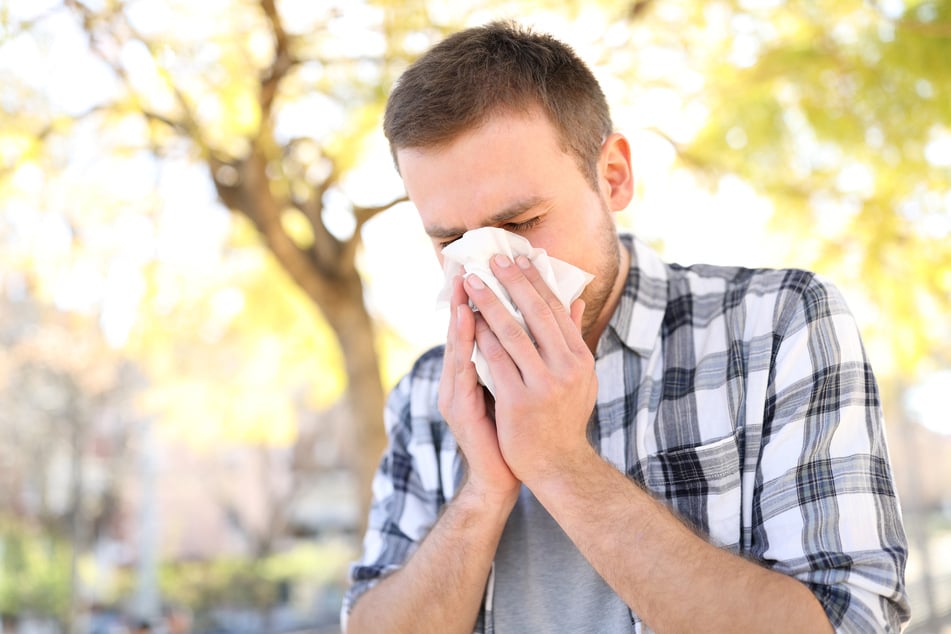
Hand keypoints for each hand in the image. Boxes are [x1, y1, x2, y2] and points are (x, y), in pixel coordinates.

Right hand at [438, 274, 519, 507]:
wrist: (502, 475)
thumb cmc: (513, 430)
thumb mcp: (519, 386)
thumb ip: (522, 355)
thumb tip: (548, 322)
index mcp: (474, 372)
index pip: (476, 329)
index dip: (480, 301)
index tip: (487, 270)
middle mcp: (460, 380)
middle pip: (461, 333)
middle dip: (464, 301)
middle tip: (468, 270)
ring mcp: (457, 395)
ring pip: (457, 350)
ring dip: (460, 321)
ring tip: (464, 293)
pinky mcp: (461, 411)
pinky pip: (462, 375)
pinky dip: (464, 351)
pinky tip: (469, 330)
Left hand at [463, 254, 597, 483]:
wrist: (558, 465)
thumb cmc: (564, 417)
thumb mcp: (578, 376)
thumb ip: (572, 338)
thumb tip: (576, 300)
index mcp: (581, 358)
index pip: (557, 310)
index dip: (537, 281)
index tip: (519, 259)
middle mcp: (567, 368)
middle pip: (536, 314)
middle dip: (511, 282)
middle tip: (492, 258)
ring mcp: (544, 385)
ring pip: (511, 332)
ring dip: (488, 303)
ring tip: (471, 282)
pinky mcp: (519, 401)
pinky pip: (494, 360)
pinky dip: (479, 336)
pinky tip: (466, 320)